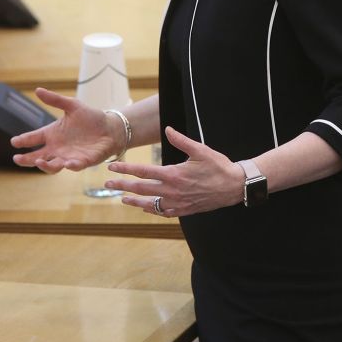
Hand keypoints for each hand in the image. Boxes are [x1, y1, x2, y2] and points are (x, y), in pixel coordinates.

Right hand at [10, 88, 121, 171]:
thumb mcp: (72, 105)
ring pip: (52, 166)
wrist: (110, 127)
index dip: (23, 140)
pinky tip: (67, 163)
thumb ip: (55, 100)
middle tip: (17, 159)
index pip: (33, 138)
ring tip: (39, 162)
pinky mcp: (83, 161)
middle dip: (26, 160)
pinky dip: (70, 165)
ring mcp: (69, 156)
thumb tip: (38, 90)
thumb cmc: (90, 117)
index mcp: (52, 134)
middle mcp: (57, 148)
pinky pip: (74, 166)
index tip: (13, 142)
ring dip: (45, 166)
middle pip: (37, 157)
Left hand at [106, 127, 244, 216]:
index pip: (143, 171)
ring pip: (149, 203)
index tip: (112, 166)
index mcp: (173, 174)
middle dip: (122, 186)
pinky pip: (163, 212)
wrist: (234, 187)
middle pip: (141, 189)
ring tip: (122, 199)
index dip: (126, 168)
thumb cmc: (218, 166)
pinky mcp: (183, 210)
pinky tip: (145, 207)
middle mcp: (172, 190)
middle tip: (107, 184)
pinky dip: (152, 209)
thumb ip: (181, 140)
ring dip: (134, 201)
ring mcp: (177, 203)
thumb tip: (167, 129)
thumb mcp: (200, 150)